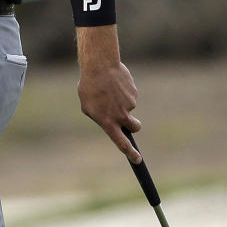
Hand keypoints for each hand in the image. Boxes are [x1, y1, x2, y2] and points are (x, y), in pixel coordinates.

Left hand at [76, 25, 141, 161]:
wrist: (100, 66)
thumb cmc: (89, 87)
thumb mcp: (88, 107)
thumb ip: (101, 118)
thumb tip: (112, 123)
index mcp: (107, 122)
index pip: (122, 143)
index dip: (130, 154)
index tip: (137, 160)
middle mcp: (120, 116)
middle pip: (135, 127)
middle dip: (134, 125)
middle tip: (126, 118)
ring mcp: (129, 104)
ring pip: (129, 108)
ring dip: (122, 102)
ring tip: (109, 90)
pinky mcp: (134, 93)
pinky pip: (130, 96)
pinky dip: (123, 91)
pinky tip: (114, 83)